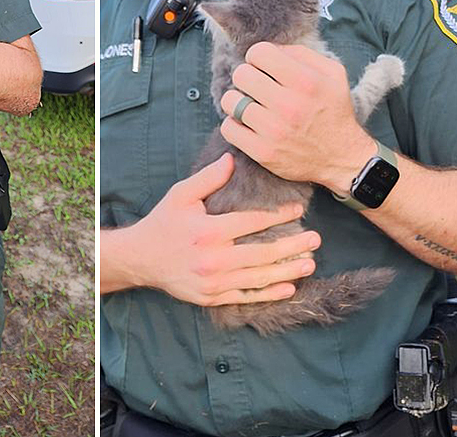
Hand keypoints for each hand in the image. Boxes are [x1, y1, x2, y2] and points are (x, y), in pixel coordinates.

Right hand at [120, 153, 320, 305]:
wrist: (141, 258)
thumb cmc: (163, 222)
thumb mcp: (181, 194)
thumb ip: (208, 178)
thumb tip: (232, 159)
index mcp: (208, 230)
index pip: (252, 222)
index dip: (278, 215)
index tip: (297, 210)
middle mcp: (214, 258)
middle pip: (263, 252)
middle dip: (293, 245)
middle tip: (315, 239)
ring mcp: (214, 281)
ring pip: (259, 277)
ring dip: (288, 271)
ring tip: (310, 263)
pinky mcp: (212, 297)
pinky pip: (246, 296)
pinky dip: (269, 293)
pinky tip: (288, 287)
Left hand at [219, 42, 374, 192]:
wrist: (342, 158)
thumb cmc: (333, 111)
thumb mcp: (332, 74)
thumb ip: (301, 54)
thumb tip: (271, 49)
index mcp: (306, 82)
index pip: (259, 53)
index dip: (257, 56)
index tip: (261, 66)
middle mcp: (289, 105)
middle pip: (241, 75)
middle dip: (246, 76)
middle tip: (255, 86)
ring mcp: (274, 131)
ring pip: (230, 101)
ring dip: (237, 101)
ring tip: (250, 105)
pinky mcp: (262, 152)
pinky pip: (228, 128)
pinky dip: (233, 124)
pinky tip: (247, 124)